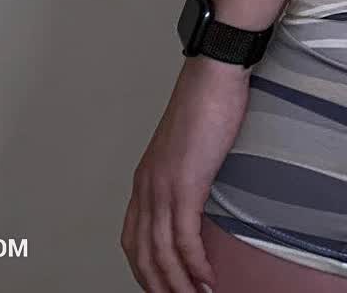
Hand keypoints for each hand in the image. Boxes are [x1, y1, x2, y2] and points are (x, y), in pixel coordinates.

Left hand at [121, 58, 250, 291]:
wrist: (213, 74)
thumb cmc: (206, 103)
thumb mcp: (187, 148)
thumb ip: (184, 174)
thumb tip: (196, 199)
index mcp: (145, 179)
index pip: (133, 239)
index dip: (143, 269)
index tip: (161, 285)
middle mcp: (147, 187)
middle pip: (143, 254)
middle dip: (159, 285)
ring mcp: (164, 188)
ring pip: (162, 254)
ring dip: (179, 284)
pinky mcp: (186, 185)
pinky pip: (184, 240)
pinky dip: (195, 265)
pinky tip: (206, 278)